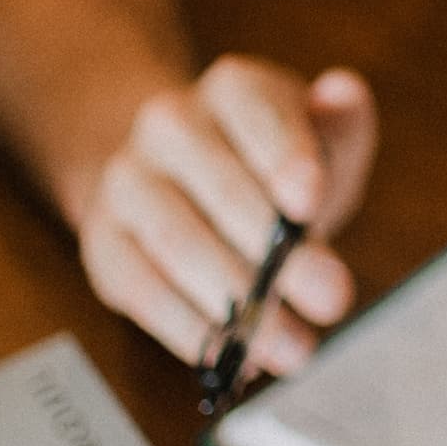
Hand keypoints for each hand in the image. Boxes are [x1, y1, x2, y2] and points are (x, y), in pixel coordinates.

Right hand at [76, 55, 377, 375]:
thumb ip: (341, 125)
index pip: (256, 112)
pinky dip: (189, 329)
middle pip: (220, 187)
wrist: (183, 182)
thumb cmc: (272, 167)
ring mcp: (126, 182)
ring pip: (178, 242)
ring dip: (238, 303)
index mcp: (232, 89)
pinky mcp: (103, 243)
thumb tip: (343, 92)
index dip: (285, 156)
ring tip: (295, 346)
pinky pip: (141, 289)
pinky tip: (234, 356)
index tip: (310, 203)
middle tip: (332, 297)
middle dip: (278, 251)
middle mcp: (168, 124)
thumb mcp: (322, 142)